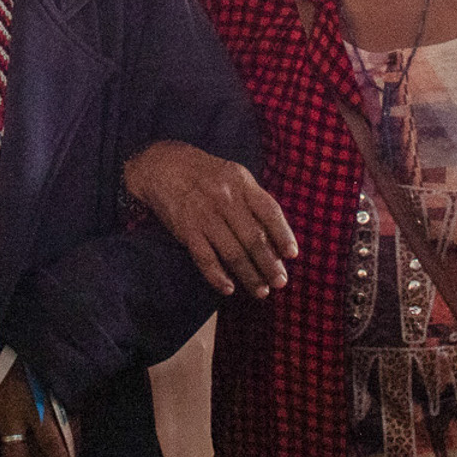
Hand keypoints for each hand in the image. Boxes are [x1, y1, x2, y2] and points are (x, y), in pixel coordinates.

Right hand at [123, 139, 298, 297]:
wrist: (164, 165)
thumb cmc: (207, 175)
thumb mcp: (234, 176)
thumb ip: (253, 200)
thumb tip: (275, 235)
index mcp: (242, 183)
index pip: (269, 211)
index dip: (283, 234)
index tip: (292, 255)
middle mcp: (225, 198)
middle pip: (253, 237)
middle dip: (269, 263)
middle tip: (280, 282)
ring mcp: (205, 215)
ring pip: (232, 252)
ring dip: (249, 275)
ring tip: (262, 291)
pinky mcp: (186, 230)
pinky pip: (205, 258)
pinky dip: (217, 276)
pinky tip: (229, 288)